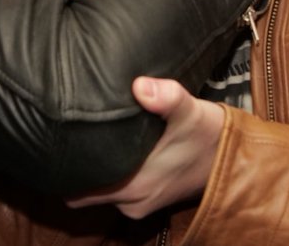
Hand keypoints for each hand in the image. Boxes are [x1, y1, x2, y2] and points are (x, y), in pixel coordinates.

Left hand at [65, 77, 223, 218]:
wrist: (235, 159)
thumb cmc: (209, 135)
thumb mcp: (189, 111)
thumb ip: (167, 98)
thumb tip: (141, 86)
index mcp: (133, 185)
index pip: (78, 188)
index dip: (63, 169)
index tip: (53, 144)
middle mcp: (131, 200)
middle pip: (82, 191)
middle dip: (72, 168)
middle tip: (62, 135)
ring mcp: (138, 202)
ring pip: (97, 191)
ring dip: (91, 170)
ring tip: (81, 138)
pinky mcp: (146, 197)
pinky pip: (113, 189)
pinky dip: (107, 173)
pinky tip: (108, 148)